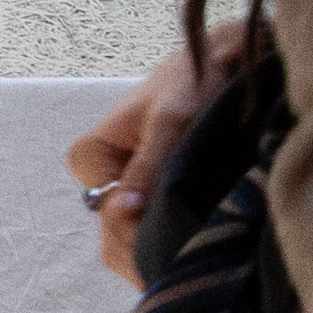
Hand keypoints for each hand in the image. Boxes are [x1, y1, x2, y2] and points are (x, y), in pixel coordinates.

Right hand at [69, 31, 238, 283]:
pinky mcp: (146, 199)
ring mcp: (123, 192)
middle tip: (197, 250)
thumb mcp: (170, 120)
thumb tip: (122, 212)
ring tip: (201, 246)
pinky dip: (170, 244)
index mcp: (90, 157)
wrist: (221, 62)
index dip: (138, 232)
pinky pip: (148, 237)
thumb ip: (146, 166)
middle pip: (115, 236)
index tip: (179, 234)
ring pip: (131, 243)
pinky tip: (197, 243)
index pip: (108, 214)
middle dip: (150, 249)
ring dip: (163, 250)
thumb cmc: (192, 82)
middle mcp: (100, 179)